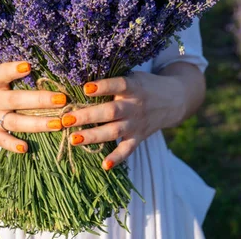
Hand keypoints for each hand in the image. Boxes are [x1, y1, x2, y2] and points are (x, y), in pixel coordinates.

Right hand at [0, 61, 66, 153]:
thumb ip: (10, 77)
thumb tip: (45, 70)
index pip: (1, 73)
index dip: (13, 69)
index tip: (28, 65)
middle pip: (16, 101)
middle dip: (40, 100)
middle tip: (62, 99)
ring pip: (16, 122)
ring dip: (38, 124)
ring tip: (58, 124)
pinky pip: (2, 141)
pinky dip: (13, 145)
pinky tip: (26, 148)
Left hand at [59, 71, 187, 169]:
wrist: (173, 99)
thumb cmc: (144, 85)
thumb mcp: (133, 76)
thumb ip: (113, 79)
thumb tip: (80, 77)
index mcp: (134, 87)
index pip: (119, 85)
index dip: (103, 87)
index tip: (85, 88)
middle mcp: (135, 106)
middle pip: (110, 112)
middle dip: (87, 116)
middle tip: (66, 119)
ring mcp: (137, 123)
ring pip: (114, 131)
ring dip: (93, 136)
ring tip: (73, 139)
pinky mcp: (139, 137)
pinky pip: (127, 150)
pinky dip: (117, 158)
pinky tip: (104, 165)